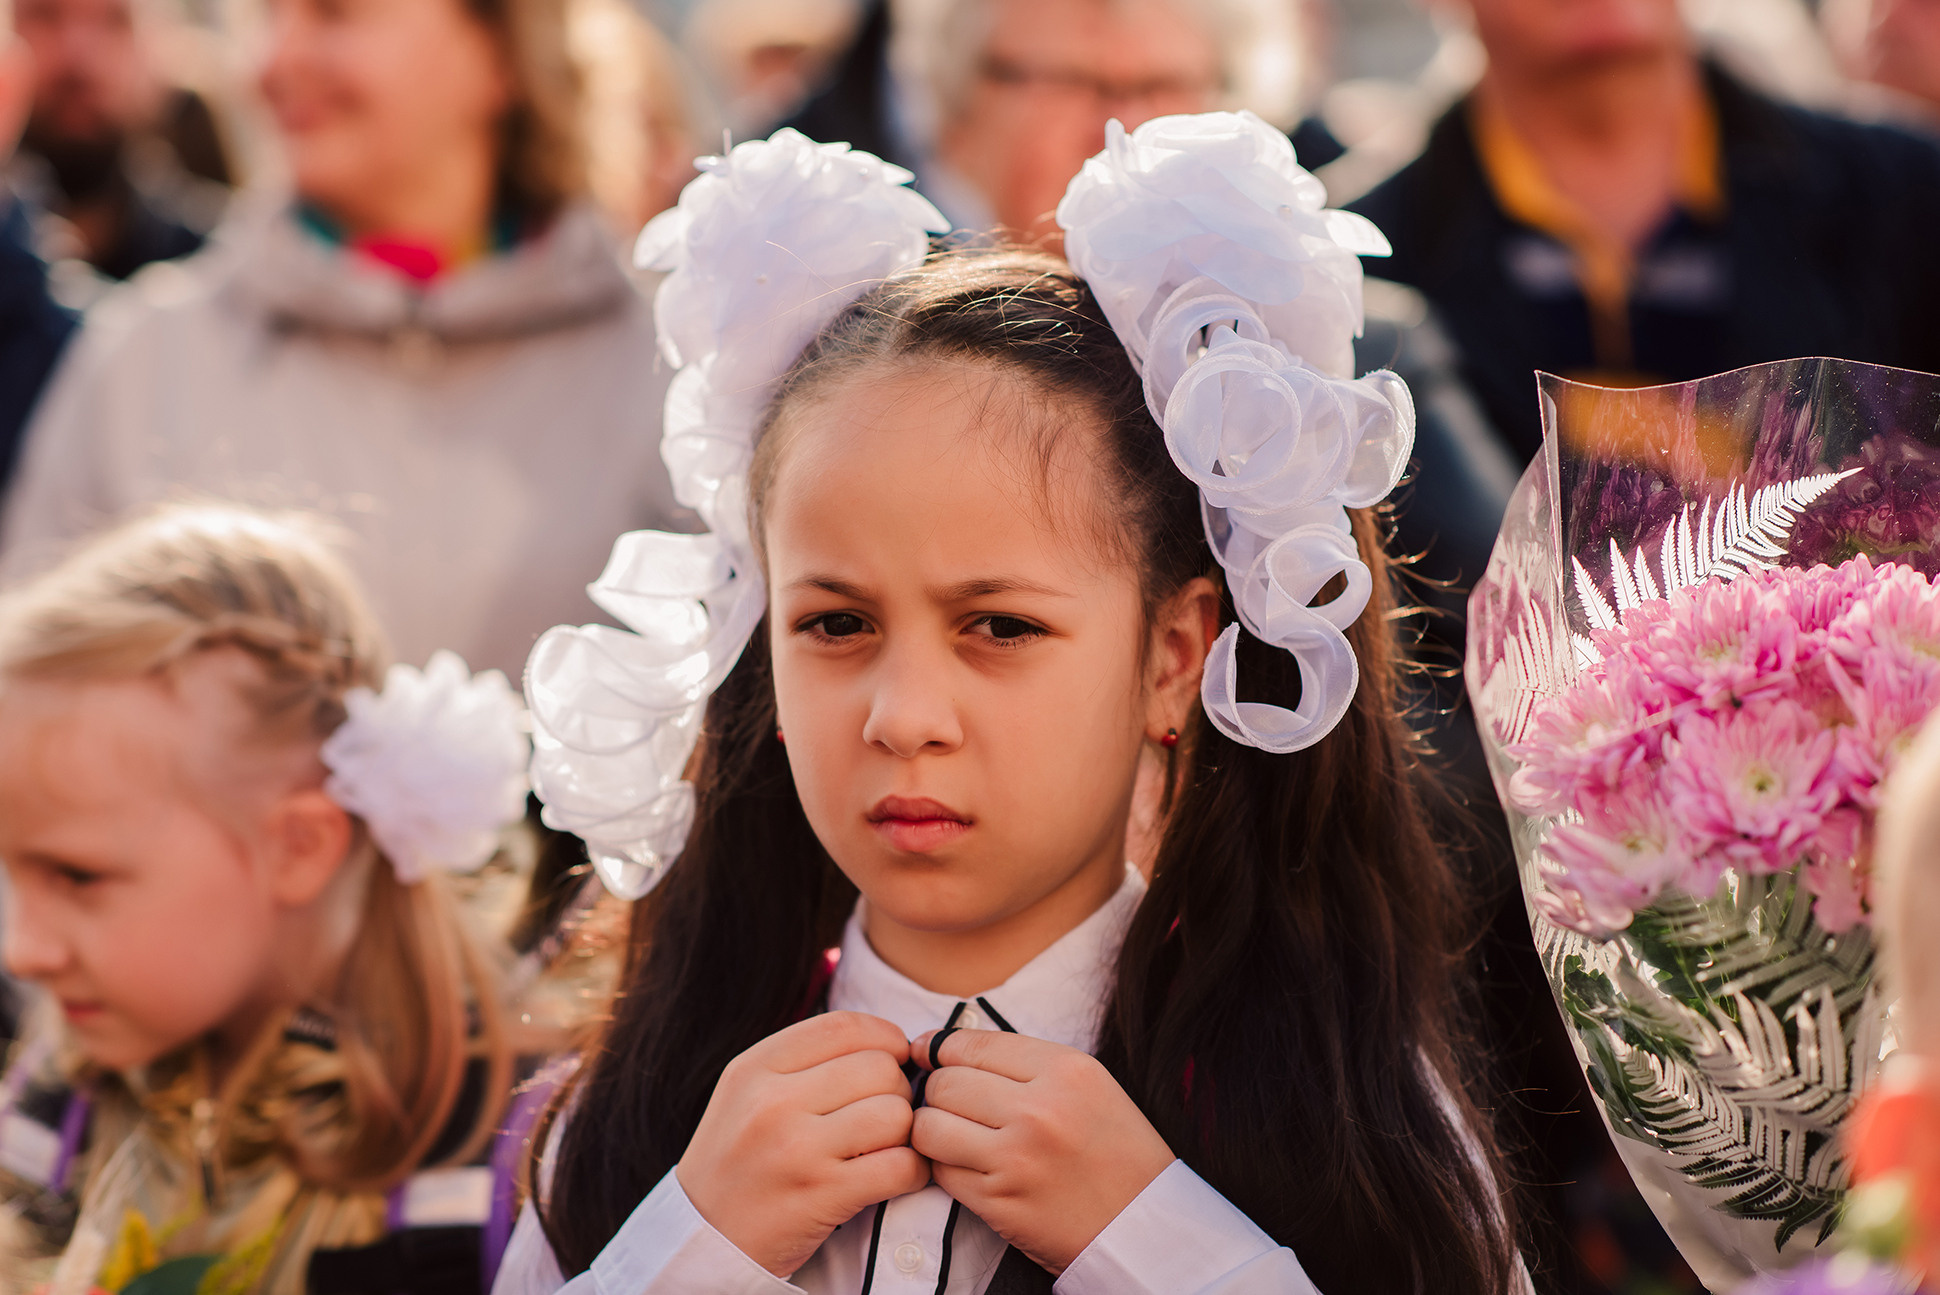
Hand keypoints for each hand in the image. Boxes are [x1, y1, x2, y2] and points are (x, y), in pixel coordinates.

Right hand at [678, 1012, 930, 1276]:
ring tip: (883, 1145)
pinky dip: (912, 1171)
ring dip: (904, 1132)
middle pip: (878, 1068)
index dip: (884, 1036)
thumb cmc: (737, 1162)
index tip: (893, 1056)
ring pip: (895, 1114)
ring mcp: (797, 1150)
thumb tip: (883, 1043)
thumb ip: (801, 1062)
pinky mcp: (823, 1195)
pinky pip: (901, 1165)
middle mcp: (772, 1103)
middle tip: (881, 1114)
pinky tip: (892, 1176)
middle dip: (895, 1089)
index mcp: (753, 1069)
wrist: (704, 1239)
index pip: (842, 1026)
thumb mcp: (745, 1094)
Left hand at [910, 1028, 1175, 1273]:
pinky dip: (945, 1166)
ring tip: (953, 1133)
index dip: (942, 1049)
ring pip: (930, 1126)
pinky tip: (968, 1165)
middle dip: (938, 1091)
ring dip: (932, 1129)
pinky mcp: (999, 1201)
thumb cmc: (1114, 1149)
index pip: (973, 1043)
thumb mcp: (1087, 1085)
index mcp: (1066, 1070)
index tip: (931, 1055)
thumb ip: (1023, 1062)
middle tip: (952, 1103)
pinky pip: (941, 1171)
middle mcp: (1040, 1110)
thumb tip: (942, 1046)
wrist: (1141, 1224)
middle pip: (945, 1083)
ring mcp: (1016, 1158)